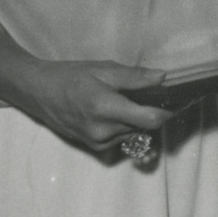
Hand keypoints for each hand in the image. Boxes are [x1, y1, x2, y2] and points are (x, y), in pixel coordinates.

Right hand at [10, 58, 172, 154]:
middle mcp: (103, 131)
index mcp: (105, 108)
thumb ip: (134, 77)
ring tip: (125, 99)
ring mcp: (98, 142)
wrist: (39, 92)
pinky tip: (113, 110)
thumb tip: (163, 77)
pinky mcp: (94, 147)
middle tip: (150, 93)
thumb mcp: (103, 69)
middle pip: (143, 125)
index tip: (177, 100)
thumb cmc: (71, 76)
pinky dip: (124, 125)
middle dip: (150, 111)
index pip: (150, 119)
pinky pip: (120, 137)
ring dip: (136, 119)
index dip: (167, 111)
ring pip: (133, 132)